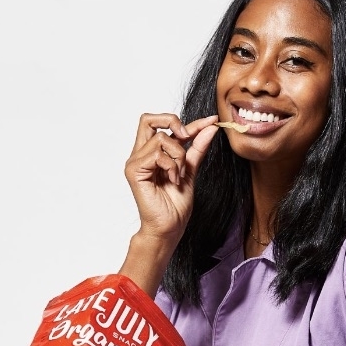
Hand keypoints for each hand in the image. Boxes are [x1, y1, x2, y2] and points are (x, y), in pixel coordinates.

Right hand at [125, 113, 220, 244]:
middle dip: (172, 122)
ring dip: (178, 155)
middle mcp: (139, 154)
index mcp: (150, 153)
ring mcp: (135, 162)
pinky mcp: (134, 171)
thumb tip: (210, 126)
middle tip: (187, 137)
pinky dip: (171, 166)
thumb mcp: (190, 169)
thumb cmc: (175, 204)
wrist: (169, 226)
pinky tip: (172, 180)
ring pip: (161, 138)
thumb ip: (197, 147)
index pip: (164, 125)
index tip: (211, 121)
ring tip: (178, 174)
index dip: (189, 121)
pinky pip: (157, 155)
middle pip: (148, 119)